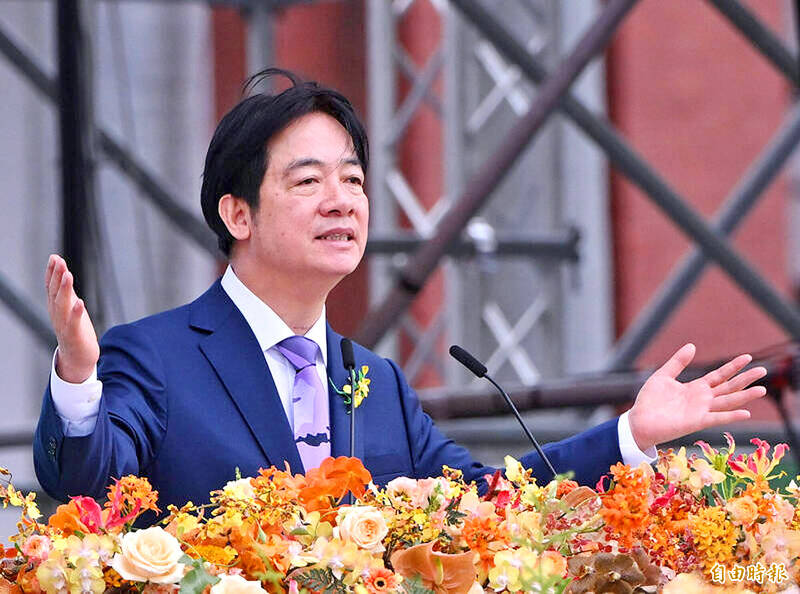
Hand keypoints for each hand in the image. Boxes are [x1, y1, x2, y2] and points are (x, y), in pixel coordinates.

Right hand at [46, 254, 99, 382]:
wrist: (77, 358)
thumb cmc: (75, 330)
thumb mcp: (69, 308)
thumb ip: (66, 291)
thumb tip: (63, 271)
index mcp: (56, 307)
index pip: (50, 287)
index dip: (52, 272)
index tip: (54, 257)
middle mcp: (57, 315)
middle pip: (55, 293)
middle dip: (56, 276)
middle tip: (59, 261)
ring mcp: (64, 325)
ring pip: (62, 305)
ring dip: (64, 290)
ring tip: (68, 275)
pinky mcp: (74, 336)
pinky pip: (74, 323)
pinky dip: (76, 312)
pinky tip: (80, 302)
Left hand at [628, 343, 766, 450]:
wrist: (639, 420)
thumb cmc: (650, 401)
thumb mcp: (663, 376)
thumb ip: (678, 362)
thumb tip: (692, 345)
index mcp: (695, 388)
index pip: (719, 376)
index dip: (733, 366)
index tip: (748, 357)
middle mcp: (702, 399)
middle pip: (729, 387)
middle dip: (745, 379)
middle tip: (763, 370)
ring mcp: (701, 411)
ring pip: (728, 401)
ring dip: (745, 396)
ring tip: (762, 389)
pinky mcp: (697, 422)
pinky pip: (717, 418)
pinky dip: (731, 416)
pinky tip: (746, 412)